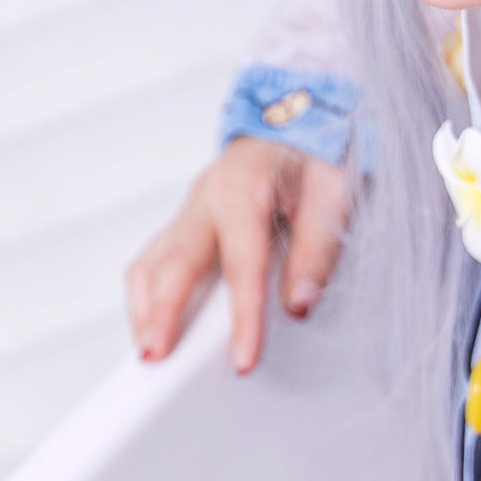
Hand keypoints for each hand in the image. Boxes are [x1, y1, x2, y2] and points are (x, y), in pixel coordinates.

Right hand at [126, 138, 350, 374]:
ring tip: (149, 352)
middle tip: (154, 358)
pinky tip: (156, 327)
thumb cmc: (317, 155)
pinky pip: (155, 263)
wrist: (299, 120)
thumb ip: (318, 249)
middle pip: (174, 263)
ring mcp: (190, 212)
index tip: (243, 360)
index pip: (241, 264)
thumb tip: (298, 305)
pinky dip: (149, 297)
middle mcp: (205, 199)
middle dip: (161, 314)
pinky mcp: (186, 225)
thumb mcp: (335, 191)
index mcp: (243, 187)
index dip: (243, 317)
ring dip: (145, 309)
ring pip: (151, 263)